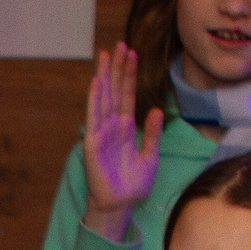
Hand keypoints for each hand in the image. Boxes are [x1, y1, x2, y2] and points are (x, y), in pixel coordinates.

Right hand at [82, 42, 163, 239]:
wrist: (121, 205)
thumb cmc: (134, 185)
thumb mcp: (150, 157)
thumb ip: (153, 134)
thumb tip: (158, 110)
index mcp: (126, 128)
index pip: (128, 95)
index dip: (130, 75)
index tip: (133, 54)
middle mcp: (112, 126)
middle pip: (116, 90)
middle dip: (118, 67)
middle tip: (121, 44)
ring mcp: (101, 132)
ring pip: (104, 98)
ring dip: (105, 76)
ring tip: (107, 54)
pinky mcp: (93, 143)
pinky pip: (94, 117)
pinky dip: (95, 99)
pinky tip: (97, 82)